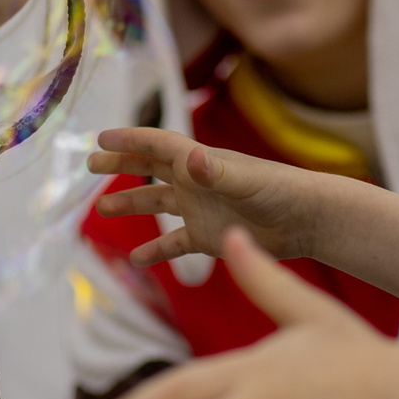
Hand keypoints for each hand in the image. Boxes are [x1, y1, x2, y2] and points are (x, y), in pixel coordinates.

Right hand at [88, 128, 335, 267]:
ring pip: (157, 205)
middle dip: (121, 166)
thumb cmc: (281, 191)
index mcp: (200, 162)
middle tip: (91, 165)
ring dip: (131, 205)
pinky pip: (174, 243)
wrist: (307, 221)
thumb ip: (215, 172)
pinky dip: (156, 250)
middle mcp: (195, 182)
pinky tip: (136, 259)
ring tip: (101, 210)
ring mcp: (200, 209)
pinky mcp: (209, 236)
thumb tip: (189, 158)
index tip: (101, 138)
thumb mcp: (246, 180)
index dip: (130, 141)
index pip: (157, 146)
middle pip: (150, 170)